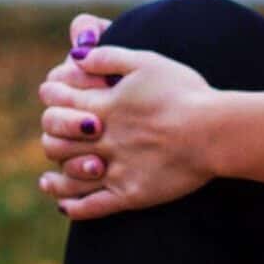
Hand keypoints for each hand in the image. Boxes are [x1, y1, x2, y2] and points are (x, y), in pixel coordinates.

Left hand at [37, 41, 216, 220]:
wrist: (215, 132)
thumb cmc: (185, 93)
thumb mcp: (146, 62)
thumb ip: (108, 56)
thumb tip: (76, 55)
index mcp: (103, 106)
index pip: (56, 102)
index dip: (49, 96)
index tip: (51, 95)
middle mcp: (103, 140)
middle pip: (55, 141)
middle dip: (51, 136)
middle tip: (57, 137)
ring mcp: (115, 169)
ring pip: (68, 177)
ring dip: (54, 178)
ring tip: (49, 179)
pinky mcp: (130, 194)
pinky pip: (91, 207)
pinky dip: (73, 207)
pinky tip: (66, 206)